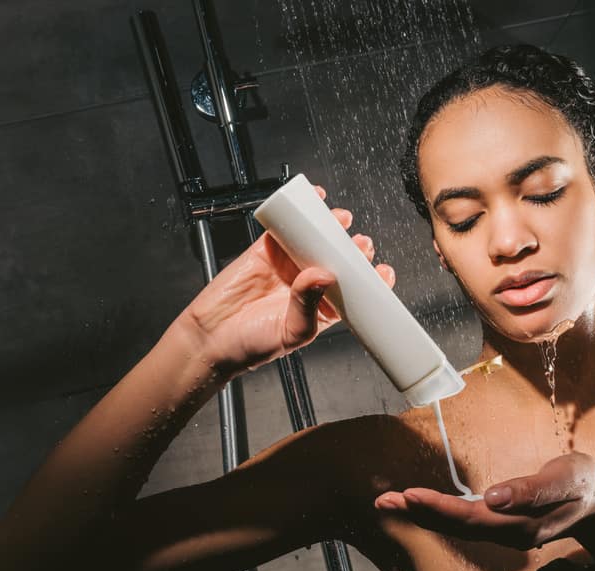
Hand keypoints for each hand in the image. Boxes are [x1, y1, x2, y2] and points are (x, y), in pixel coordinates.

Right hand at [182, 185, 394, 376]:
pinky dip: (298, 212)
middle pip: (338, 259)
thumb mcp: (291, 332)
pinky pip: (285, 227)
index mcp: (322, 308)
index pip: (354, 291)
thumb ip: (309, 304)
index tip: (383, 272)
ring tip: (342, 220)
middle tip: (361, 244)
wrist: (211, 339)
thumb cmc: (253, 345)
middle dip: (353, 248)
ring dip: (331, 226)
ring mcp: (288, 265)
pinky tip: (313, 201)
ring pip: (315, 239)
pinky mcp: (265, 251)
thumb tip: (323, 275)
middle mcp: (308, 285)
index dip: (370, 280)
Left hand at [374, 452, 594, 549]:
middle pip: (456, 526)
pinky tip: (421, 505)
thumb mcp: (564, 479)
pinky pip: (464, 521)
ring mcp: (504, 531)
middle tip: (383, 501)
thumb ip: (531, 489)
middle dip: (418, 513)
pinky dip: (438, 512)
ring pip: (457, 526)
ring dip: (422, 513)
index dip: (439, 508)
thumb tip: (494, 497)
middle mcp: (508, 532)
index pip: (471, 518)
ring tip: (391, 502)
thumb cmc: (582, 483)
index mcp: (520, 523)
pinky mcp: (501, 524)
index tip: (410, 495)